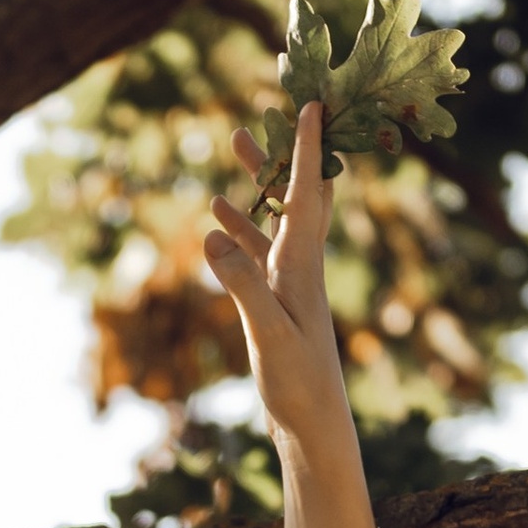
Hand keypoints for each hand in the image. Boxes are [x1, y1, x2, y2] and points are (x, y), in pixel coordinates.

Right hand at [202, 108, 348, 444]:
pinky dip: (241, 228)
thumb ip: (242, 284)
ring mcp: (289, 282)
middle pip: (296, 193)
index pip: (307, 193)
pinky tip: (218, 219)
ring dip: (259, 181)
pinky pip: (258, 251)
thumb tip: (212, 238)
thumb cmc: (297, 383)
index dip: (307, 148)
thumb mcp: (268, 332)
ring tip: (236, 146)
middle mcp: (300, 265)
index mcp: (301, 264)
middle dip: (282, 151)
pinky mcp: (276, 302)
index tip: (311, 103)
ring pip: (275, 217)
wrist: (314, 424)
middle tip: (259, 114)